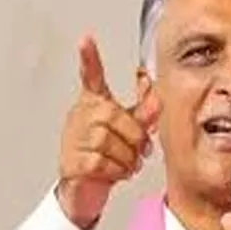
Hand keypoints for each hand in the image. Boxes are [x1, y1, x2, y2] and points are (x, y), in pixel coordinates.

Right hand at [57, 35, 159, 229]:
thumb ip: (143, 113)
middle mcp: (80, 116)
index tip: (86, 40)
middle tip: (138, 151)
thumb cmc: (104, 155)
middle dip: (135, 138)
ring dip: (127, 159)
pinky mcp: (72, 162)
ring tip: (124, 164)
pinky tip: (114, 173)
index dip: (89, 58)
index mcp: (94, 104)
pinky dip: (116, 171)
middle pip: (117, 118)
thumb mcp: (127, 131)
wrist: (83, 189)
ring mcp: (73, 138)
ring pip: (112, 143)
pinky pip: (103, 163)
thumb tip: (158, 95)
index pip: (90, 77)